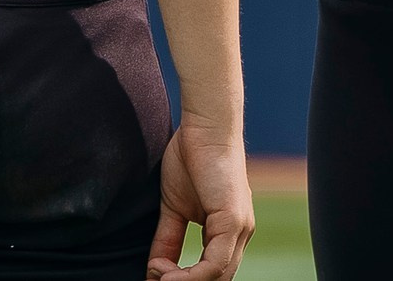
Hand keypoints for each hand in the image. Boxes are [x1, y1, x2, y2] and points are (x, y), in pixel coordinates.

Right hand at [149, 122, 253, 280]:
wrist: (205, 126)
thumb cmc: (192, 158)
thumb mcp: (174, 208)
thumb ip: (168, 239)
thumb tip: (154, 269)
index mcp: (228, 232)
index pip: (212, 273)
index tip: (155, 277)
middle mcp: (240, 234)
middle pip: (216, 280)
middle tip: (152, 280)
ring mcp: (240, 229)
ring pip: (216, 277)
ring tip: (155, 274)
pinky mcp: (234, 221)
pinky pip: (215, 264)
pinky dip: (190, 276)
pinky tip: (164, 271)